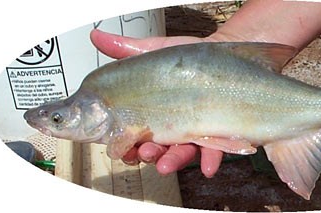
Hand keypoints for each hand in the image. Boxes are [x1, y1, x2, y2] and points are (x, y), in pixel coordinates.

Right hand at [90, 29, 228, 176]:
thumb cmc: (186, 60)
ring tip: (165, 165)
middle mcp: (171, 129)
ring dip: (172, 161)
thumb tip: (96, 36)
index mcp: (151, 116)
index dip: (125, 144)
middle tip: (143, 152)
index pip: (133, 135)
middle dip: (148, 153)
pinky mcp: (218, 136)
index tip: (119, 147)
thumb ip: (125, 49)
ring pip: (181, 154)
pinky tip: (207, 168)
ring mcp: (194, 134)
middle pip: (156, 149)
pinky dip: (210, 160)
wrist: (224, 60)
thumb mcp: (153, 51)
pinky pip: (214, 152)